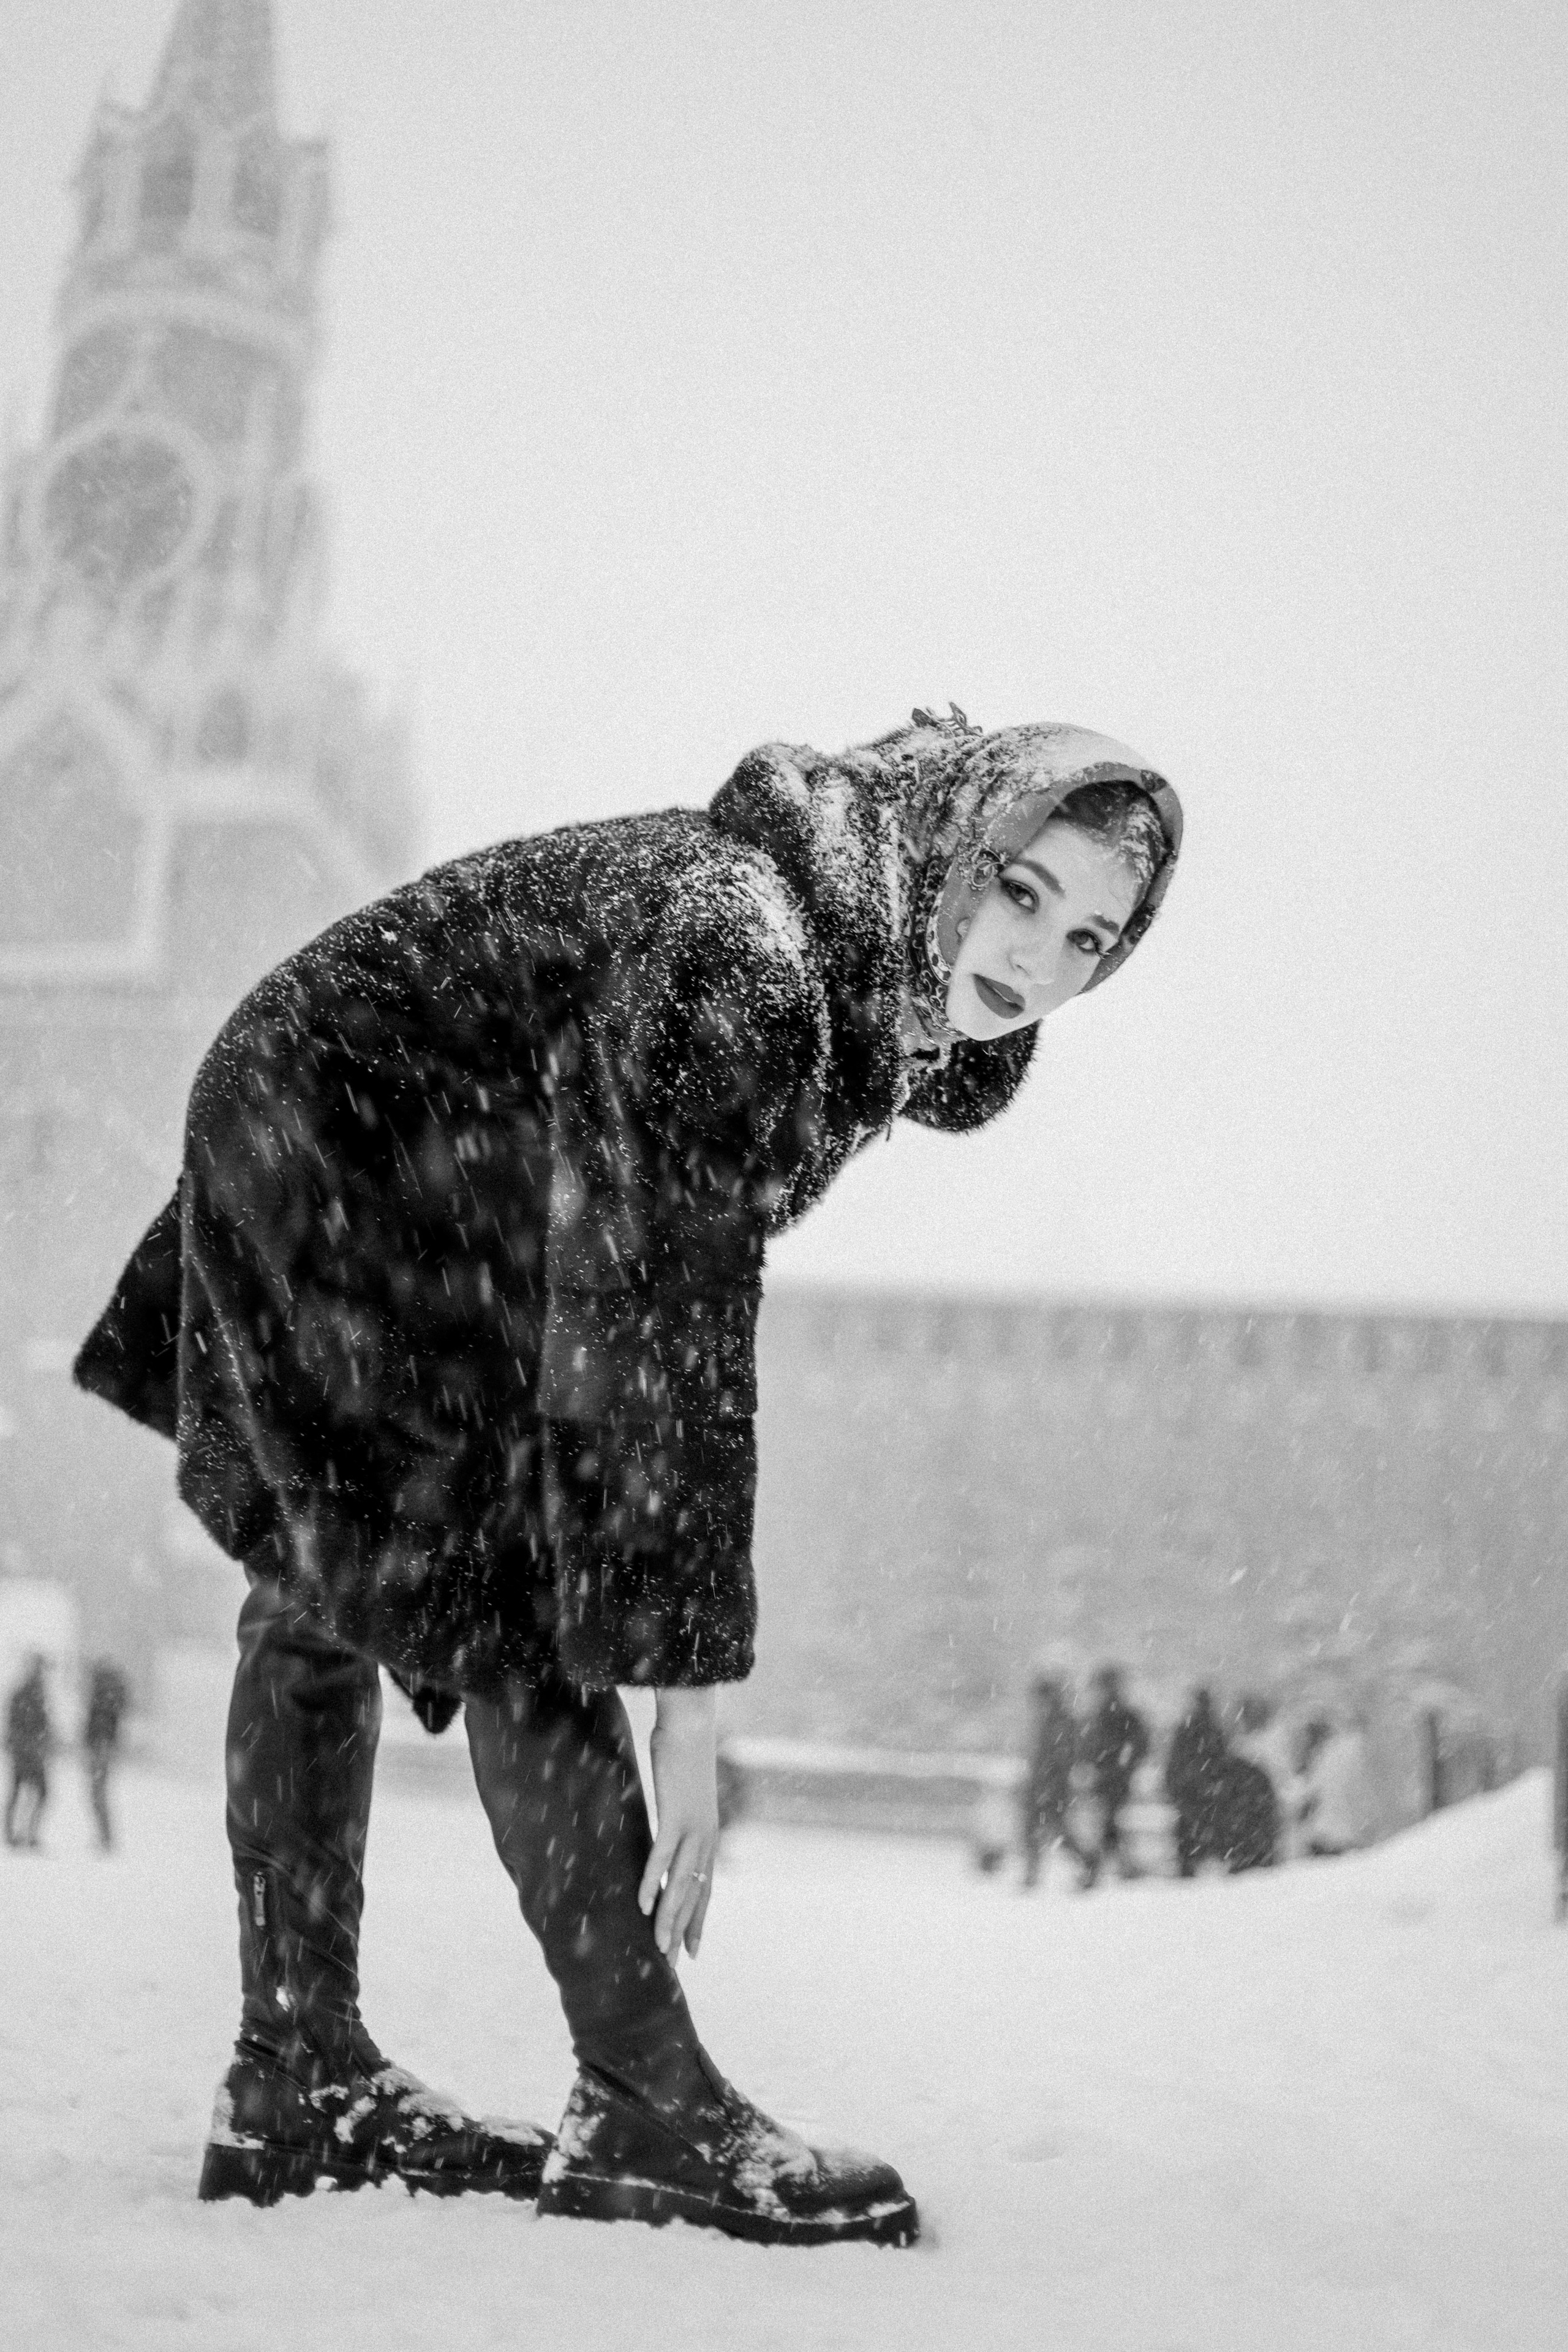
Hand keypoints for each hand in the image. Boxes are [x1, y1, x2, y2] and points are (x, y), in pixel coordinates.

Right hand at [638, 1686, 718, 1960]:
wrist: (692, 1723)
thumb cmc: (685, 1754)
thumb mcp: (683, 1794)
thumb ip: (676, 1817)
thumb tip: (665, 1830)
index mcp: (708, 1835)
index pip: (705, 1889)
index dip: (698, 1921)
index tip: (693, 1950)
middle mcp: (705, 1838)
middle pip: (695, 1895)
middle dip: (683, 1931)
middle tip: (673, 1964)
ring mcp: (692, 1828)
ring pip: (681, 1883)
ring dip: (668, 1917)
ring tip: (658, 1946)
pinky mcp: (676, 1814)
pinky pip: (662, 1856)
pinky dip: (652, 1881)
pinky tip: (642, 1904)